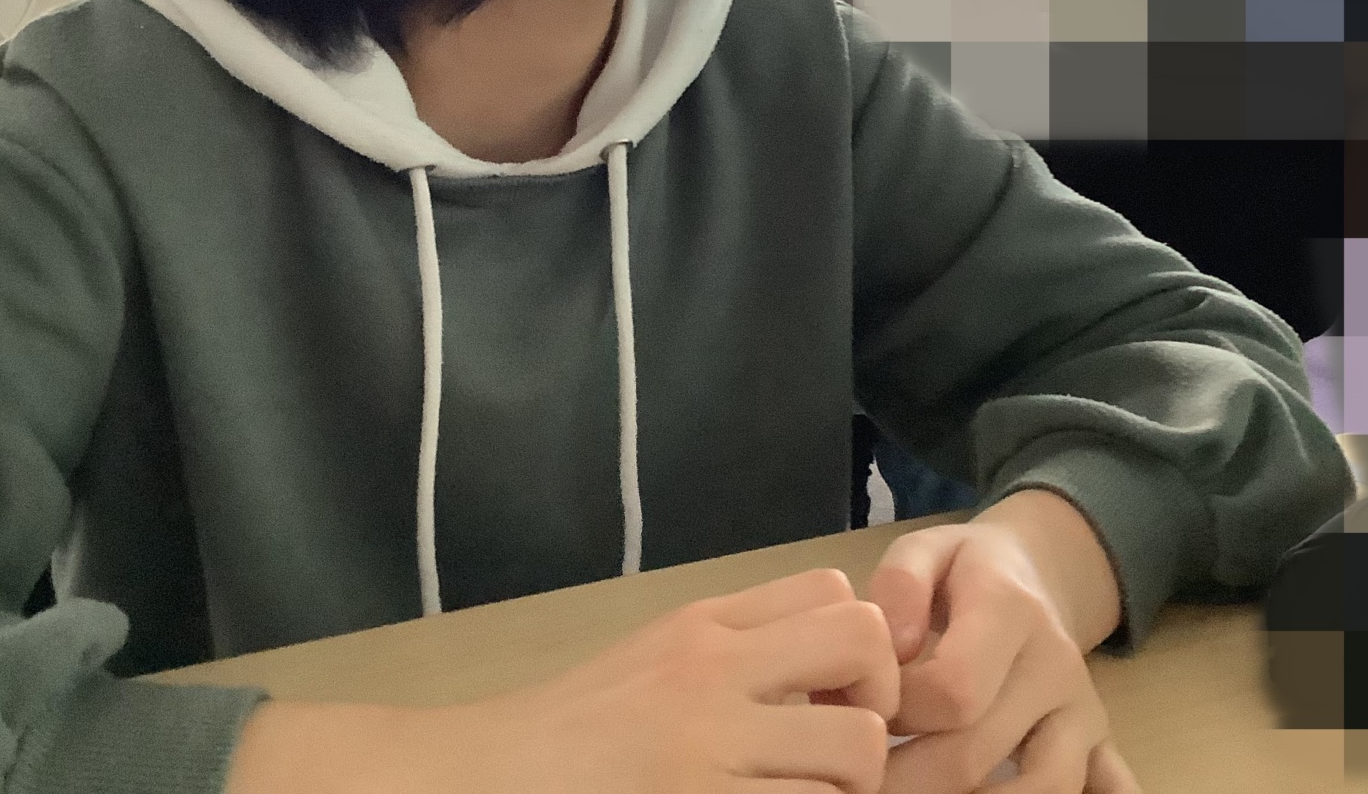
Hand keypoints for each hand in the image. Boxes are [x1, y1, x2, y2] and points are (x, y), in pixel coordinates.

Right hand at [226, 567, 899, 793]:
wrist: (490, 776)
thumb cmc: (573, 731)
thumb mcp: (653, 658)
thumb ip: (733, 648)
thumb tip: (827, 667)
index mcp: (703, 627)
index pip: (834, 594)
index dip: (863, 647)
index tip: (837, 696)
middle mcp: (714, 672)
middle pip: (864, 646)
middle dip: (877, 703)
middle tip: (843, 754)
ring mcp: (709, 746)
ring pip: (854, 747)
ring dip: (849, 787)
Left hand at [867, 504, 1139, 792]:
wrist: (1036, 572)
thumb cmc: (963, 569)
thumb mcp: (924, 549)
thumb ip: (899, 585)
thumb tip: (893, 645)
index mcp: (1010, 610)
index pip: (955, 688)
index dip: (899, 711)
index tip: (866, 708)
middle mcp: (1055, 665)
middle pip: (978, 751)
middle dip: (908, 775)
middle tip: (865, 775)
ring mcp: (1083, 710)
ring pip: (1044, 788)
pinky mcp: (1099, 740)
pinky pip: (1106, 787)